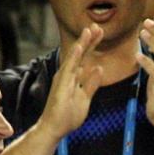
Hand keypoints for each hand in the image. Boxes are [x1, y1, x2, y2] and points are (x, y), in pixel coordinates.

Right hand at [39, 25, 104, 140]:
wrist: (54, 128)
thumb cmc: (67, 116)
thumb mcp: (85, 98)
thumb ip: (91, 84)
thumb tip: (98, 70)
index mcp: (73, 77)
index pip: (85, 58)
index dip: (92, 45)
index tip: (99, 33)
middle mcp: (67, 75)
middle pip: (80, 54)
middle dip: (89, 40)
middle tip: (97, 25)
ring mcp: (63, 78)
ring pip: (74, 57)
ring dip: (83, 43)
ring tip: (90, 29)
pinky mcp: (61, 84)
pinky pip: (69, 67)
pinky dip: (75, 56)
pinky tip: (80, 46)